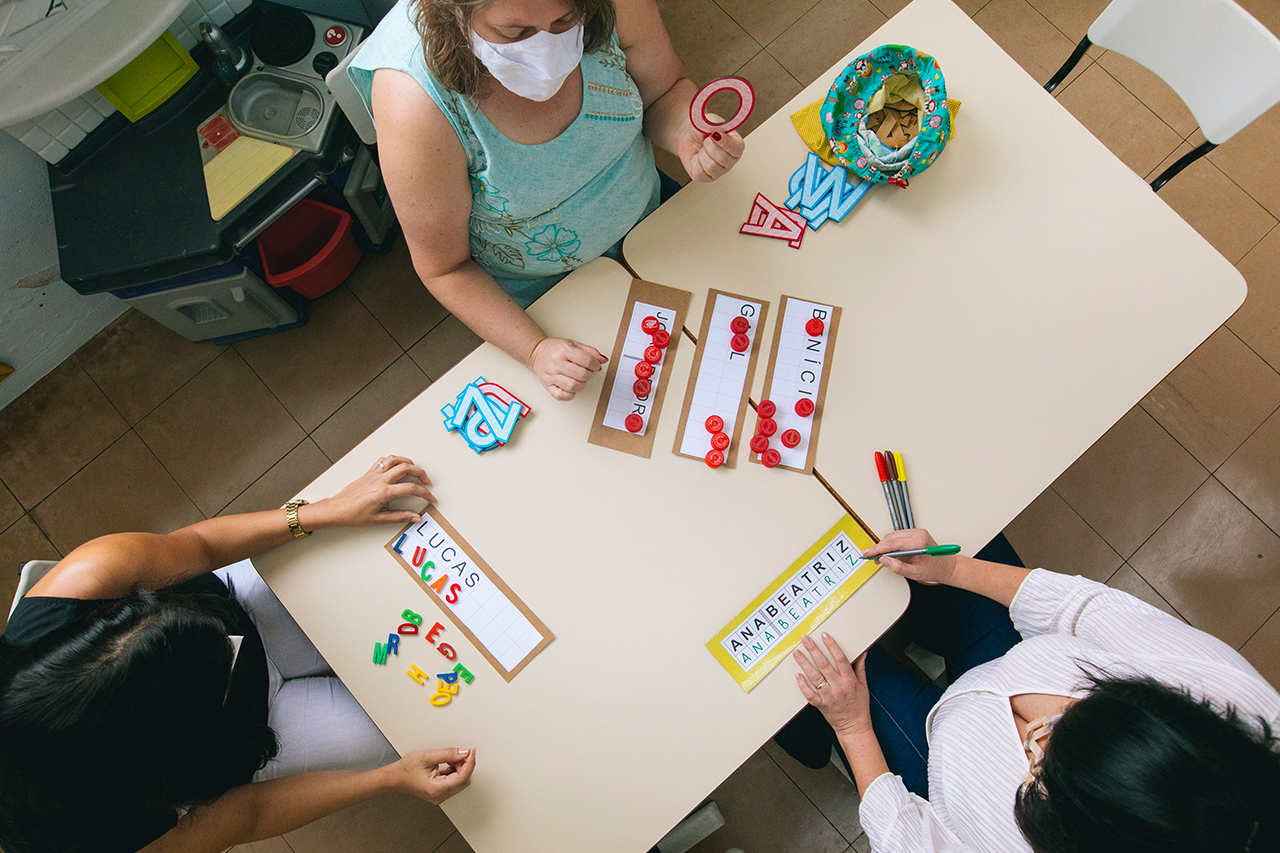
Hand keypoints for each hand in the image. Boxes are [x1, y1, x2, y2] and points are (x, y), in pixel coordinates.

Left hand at [310, 456, 435, 527]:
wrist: (337, 509)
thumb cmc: (354, 514)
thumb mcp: (379, 519)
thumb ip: (400, 517)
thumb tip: (415, 518)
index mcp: (384, 492)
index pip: (410, 488)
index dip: (424, 493)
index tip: (429, 497)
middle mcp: (380, 480)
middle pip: (406, 468)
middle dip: (421, 473)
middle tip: (426, 481)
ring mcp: (374, 474)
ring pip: (395, 459)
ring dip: (408, 462)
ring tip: (415, 469)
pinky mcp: (369, 472)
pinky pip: (383, 460)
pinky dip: (393, 460)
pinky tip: (397, 466)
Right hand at [395, 748, 474, 804]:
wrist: (395, 777)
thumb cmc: (406, 769)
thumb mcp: (428, 756)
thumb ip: (448, 754)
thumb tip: (464, 753)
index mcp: (437, 789)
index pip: (462, 777)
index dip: (469, 763)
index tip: (471, 752)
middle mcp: (440, 796)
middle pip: (463, 780)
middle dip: (465, 765)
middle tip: (461, 752)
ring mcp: (440, 796)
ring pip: (460, 782)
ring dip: (460, 768)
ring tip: (450, 758)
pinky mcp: (440, 792)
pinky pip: (454, 782)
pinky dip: (455, 771)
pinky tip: (449, 763)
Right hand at [529, 337, 606, 400]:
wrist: (536, 352)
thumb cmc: (556, 349)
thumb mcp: (574, 344)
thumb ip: (590, 351)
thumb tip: (603, 360)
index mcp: (564, 350)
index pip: (586, 361)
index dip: (595, 365)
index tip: (595, 366)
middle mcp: (556, 363)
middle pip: (582, 375)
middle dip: (589, 374)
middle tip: (588, 372)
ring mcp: (551, 376)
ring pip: (573, 386)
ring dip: (582, 384)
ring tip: (580, 379)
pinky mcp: (548, 386)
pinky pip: (562, 396)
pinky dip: (570, 394)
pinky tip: (572, 387)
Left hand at [676, 115, 744, 182]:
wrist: (688, 136)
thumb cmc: (703, 129)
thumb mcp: (712, 121)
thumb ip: (717, 126)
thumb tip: (717, 133)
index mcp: (737, 146)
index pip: (736, 148)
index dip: (725, 142)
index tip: (715, 134)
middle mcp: (730, 161)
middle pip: (722, 158)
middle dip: (709, 146)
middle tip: (706, 140)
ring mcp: (719, 171)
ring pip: (710, 166)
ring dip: (702, 154)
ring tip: (702, 149)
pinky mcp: (706, 178)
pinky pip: (700, 173)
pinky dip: (695, 162)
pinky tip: (698, 157)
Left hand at [793, 634, 873, 738]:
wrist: (854, 727)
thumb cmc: (859, 706)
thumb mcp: (864, 685)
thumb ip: (860, 667)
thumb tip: (862, 652)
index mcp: (850, 680)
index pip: (840, 659)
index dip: (832, 646)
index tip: (825, 635)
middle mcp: (839, 687)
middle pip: (824, 665)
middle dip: (814, 650)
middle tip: (805, 639)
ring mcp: (829, 696)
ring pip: (815, 677)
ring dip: (805, 664)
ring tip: (797, 653)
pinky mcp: (821, 705)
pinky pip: (810, 694)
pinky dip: (803, 685)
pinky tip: (797, 675)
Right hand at [862, 528, 957, 585]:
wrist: (945, 567)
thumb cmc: (933, 569)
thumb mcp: (914, 573)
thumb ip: (897, 567)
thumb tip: (884, 560)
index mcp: (918, 542)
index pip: (892, 543)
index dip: (877, 548)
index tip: (868, 553)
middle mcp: (918, 534)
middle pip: (891, 537)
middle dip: (880, 547)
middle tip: (872, 557)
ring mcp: (917, 532)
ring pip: (893, 536)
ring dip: (885, 545)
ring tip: (880, 556)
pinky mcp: (916, 533)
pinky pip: (898, 536)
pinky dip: (891, 543)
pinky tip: (888, 552)